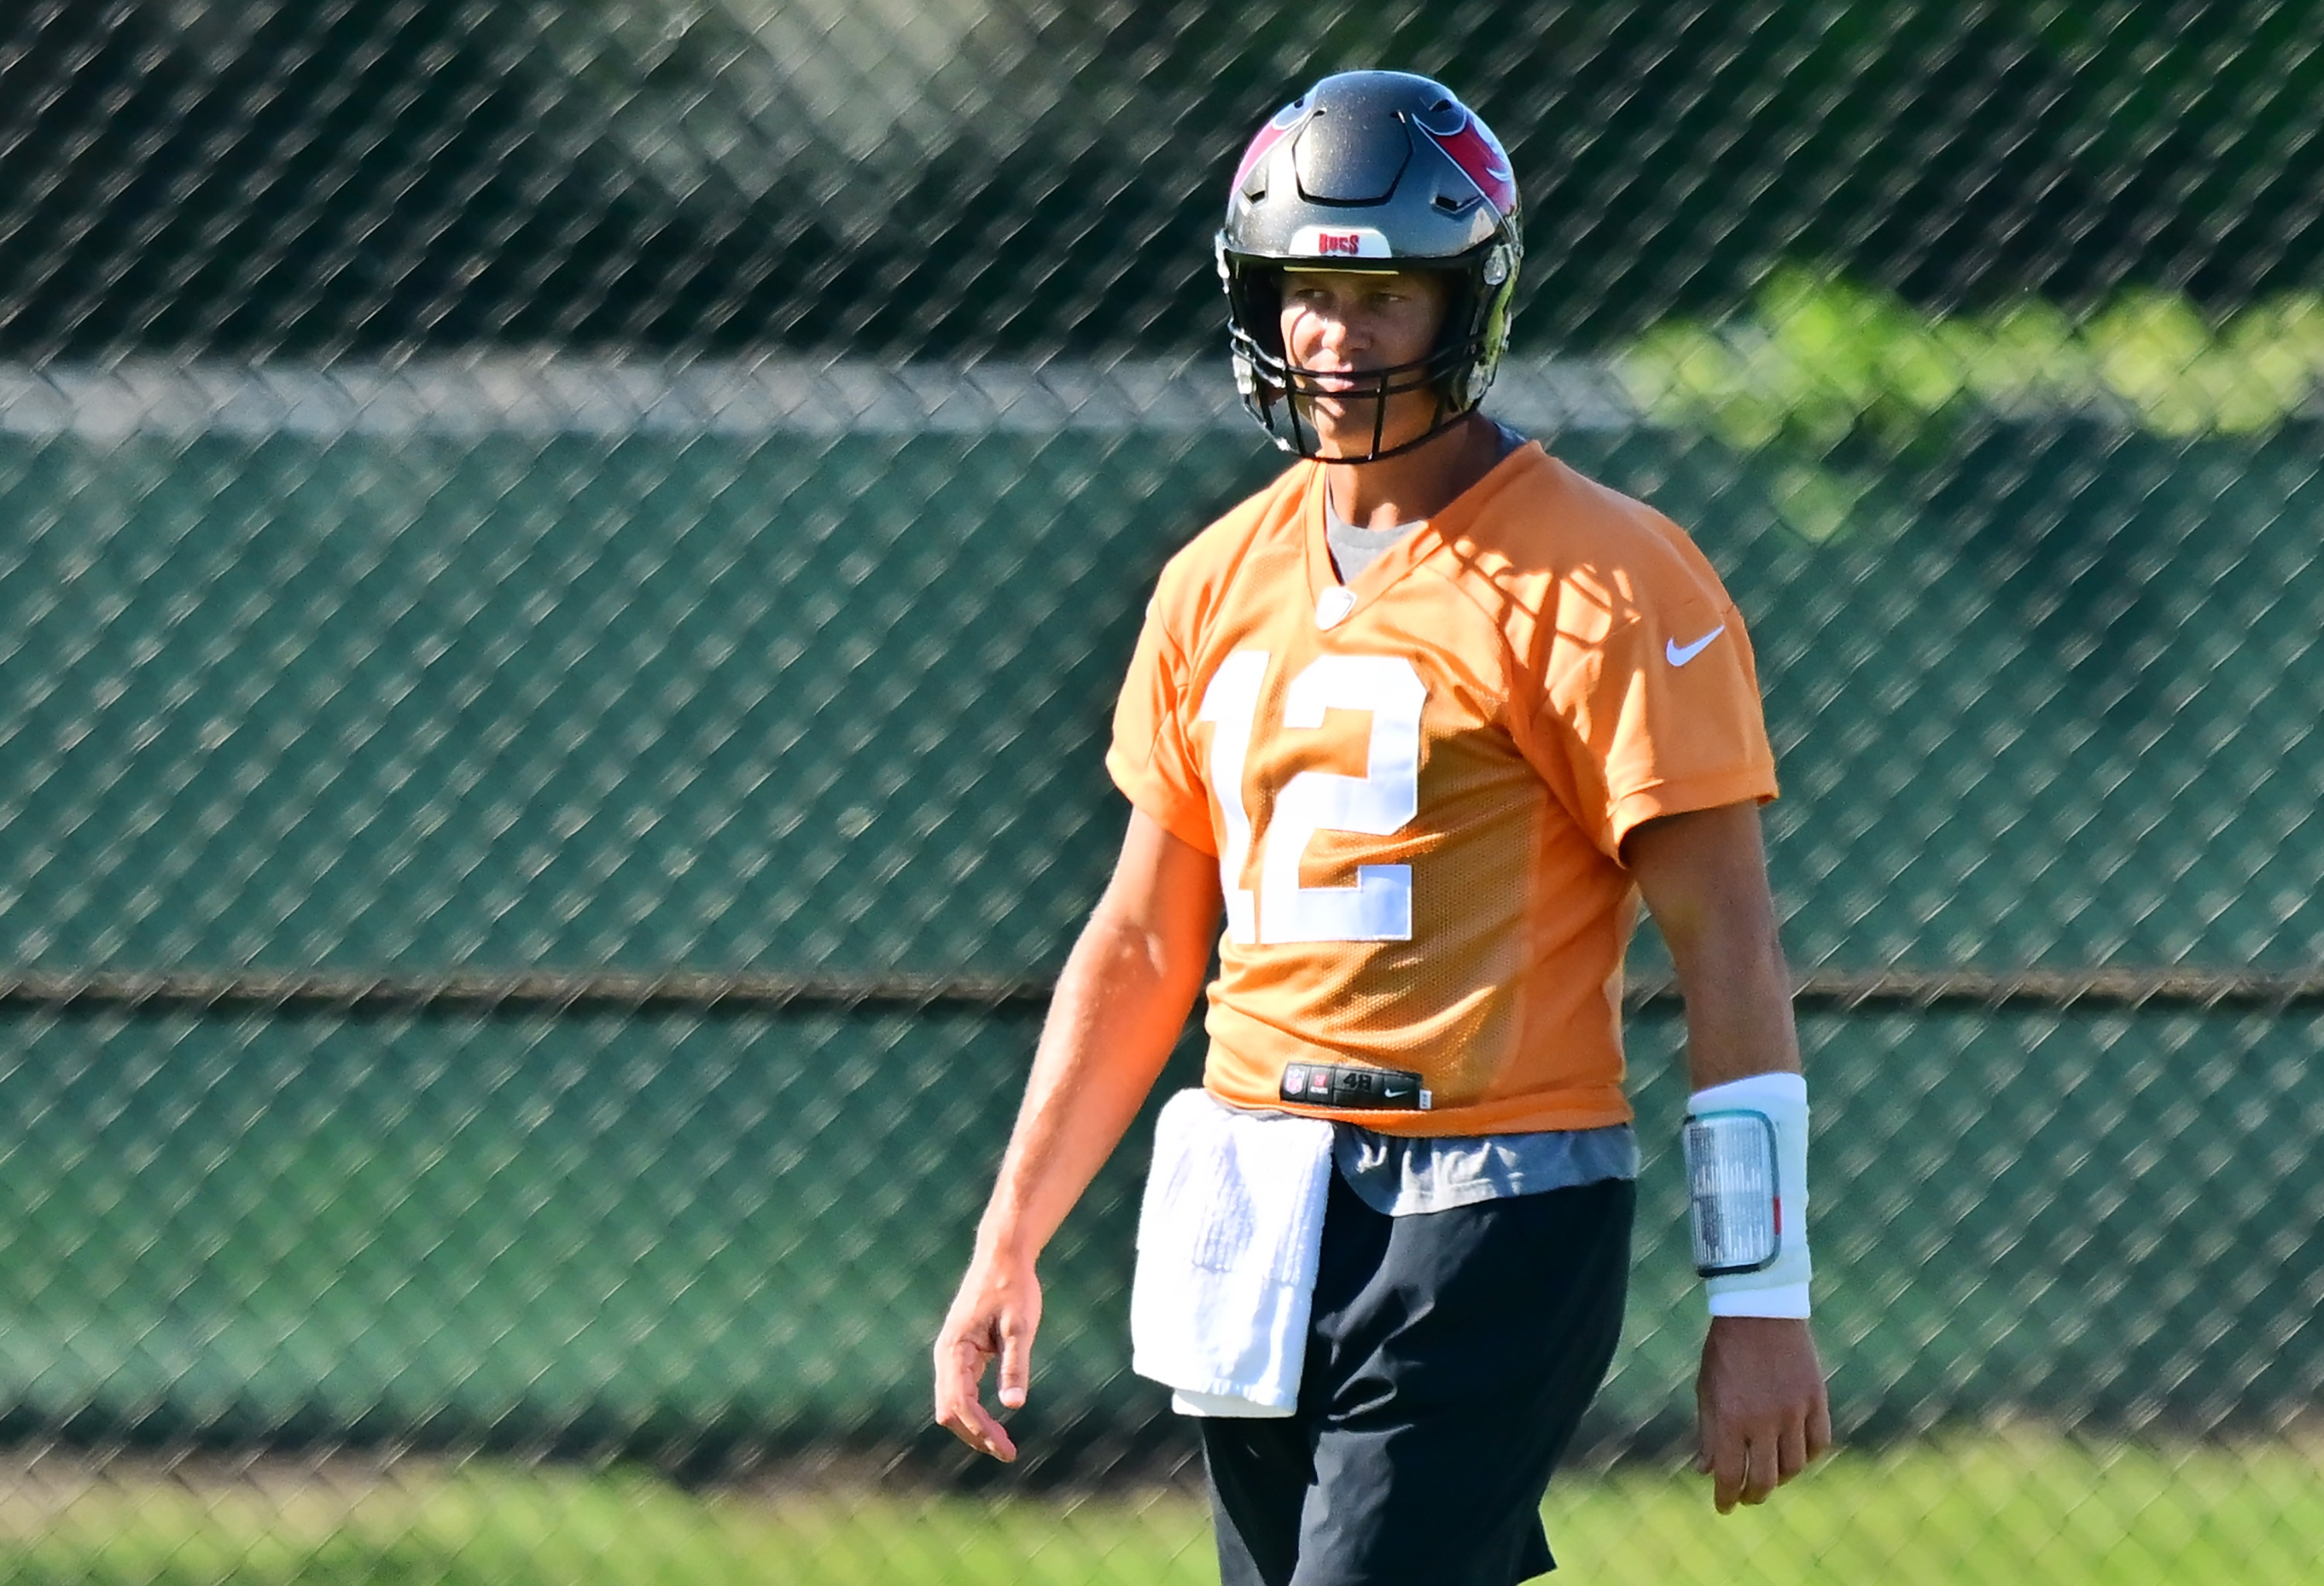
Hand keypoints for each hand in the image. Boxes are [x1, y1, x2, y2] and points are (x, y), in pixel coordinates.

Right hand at [932, 1250, 1042, 1461]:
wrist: (1003, 1256)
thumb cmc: (1013, 1288)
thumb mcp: (1020, 1327)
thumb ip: (1015, 1364)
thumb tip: (1013, 1406)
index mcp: (954, 1350)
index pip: (960, 1403)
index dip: (982, 1430)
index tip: (1007, 1450)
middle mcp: (946, 1355)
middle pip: (950, 1410)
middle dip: (976, 1435)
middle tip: (1008, 1453)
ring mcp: (951, 1354)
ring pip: (953, 1403)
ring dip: (974, 1426)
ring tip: (1002, 1445)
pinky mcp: (961, 1353)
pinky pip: (960, 1391)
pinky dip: (974, 1411)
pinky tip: (993, 1422)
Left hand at [1695, 1315, 1830, 1511]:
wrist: (1760, 1311)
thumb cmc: (1726, 1350)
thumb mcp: (1706, 1389)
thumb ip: (1709, 1433)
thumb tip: (1706, 1472)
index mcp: (1731, 1418)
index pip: (1730, 1475)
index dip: (1727, 1498)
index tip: (1724, 1507)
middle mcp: (1764, 1420)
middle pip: (1766, 1480)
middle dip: (1753, 1495)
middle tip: (1747, 1497)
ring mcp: (1794, 1411)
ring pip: (1795, 1467)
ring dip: (1781, 1478)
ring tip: (1770, 1475)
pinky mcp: (1817, 1400)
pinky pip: (1818, 1443)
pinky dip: (1808, 1456)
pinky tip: (1796, 1455)